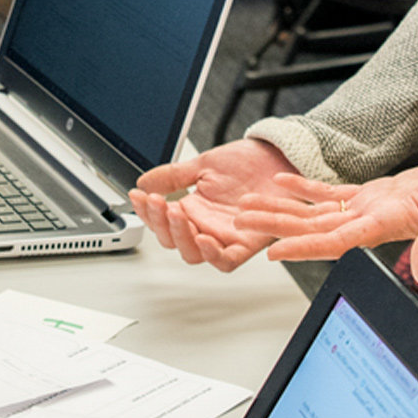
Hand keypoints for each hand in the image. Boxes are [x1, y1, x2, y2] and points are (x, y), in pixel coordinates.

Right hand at [130, 140, 298, 270]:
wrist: (279, 157)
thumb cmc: (248, 163)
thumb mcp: (203, 165)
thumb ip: (173, 176)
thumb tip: (144, 182)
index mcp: (193, 209)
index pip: (161, 220)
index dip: (146, 212)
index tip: (138, 196)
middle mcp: (206, 226)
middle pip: (173, 241)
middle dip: (160, 224)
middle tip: (157, 203)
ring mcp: (225, 235)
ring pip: (194, 253)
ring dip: (180, 237)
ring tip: (176, 213)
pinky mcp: (247, 242)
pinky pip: (226, 260)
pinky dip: (212, 255)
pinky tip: (202, 237)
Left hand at [228, 158, 417, 282]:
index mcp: (386, 228)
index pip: (336, 240)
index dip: (302, 245)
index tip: (271, 250)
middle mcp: (371, 221)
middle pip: (314, 227)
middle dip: (277, 225)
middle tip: (241, 222)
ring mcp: (371, 209)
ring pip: (317, 212)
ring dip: (284, 209)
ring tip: (250, 204)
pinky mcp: (376, 194)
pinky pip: (334, 193)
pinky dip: (307, 188)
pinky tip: (283, 182)